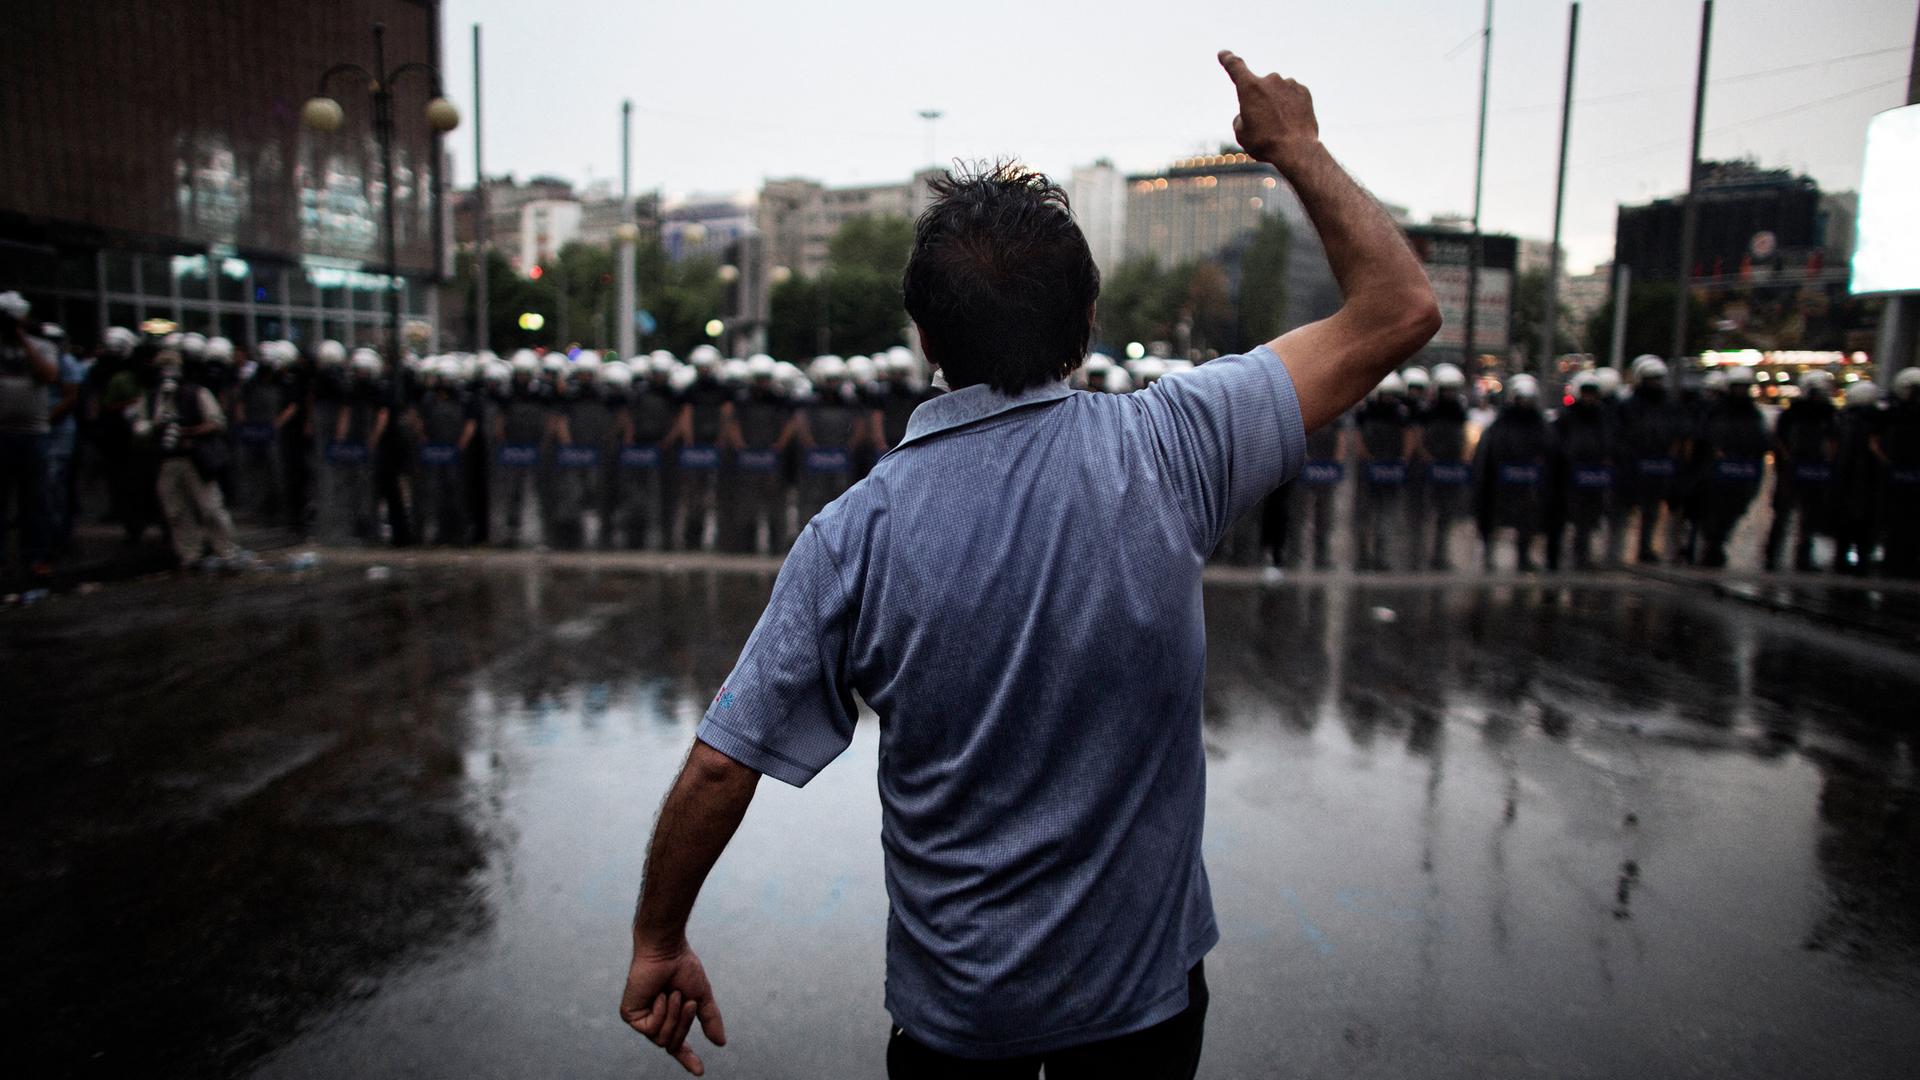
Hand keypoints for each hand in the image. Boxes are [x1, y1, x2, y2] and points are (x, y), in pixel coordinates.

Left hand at [620, 940, 726, 1074]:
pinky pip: (650, 1029)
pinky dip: (660, 1012)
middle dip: (684, 1025)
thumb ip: (709, 1019)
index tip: (700, 1072)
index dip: (688, 1059)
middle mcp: (654, 1021)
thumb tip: (721, 1043)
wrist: (666, 951)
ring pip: (661, 1039)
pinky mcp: (630, 1015)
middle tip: (689, 1002)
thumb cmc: (682, 968)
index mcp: (670, 1018)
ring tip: (673, 994)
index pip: (678, 1045)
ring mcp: (642, 1019)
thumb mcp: (701, 997)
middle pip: (671, 1044)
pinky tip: (659, 995)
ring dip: (673, 1016)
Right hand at [1218, 49, 1319, 171]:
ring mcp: (1288, 83)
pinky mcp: (1304, 91)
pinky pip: (1292, 95)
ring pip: (1277, 92)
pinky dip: (1290, 106)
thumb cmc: (1265, 143)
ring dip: (1275, 104)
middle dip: (1259, 102)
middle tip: (1264, 124)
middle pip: (1259, 88)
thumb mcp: (1242, 134)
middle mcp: (1270, 80)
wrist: (1296, 150)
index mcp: (1249, 87)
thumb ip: (1241, 117)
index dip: (1228, 60)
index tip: (1224, 54)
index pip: (1235, 67)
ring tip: (1280, 127)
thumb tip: (1249, 112)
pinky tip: (1292, 122)